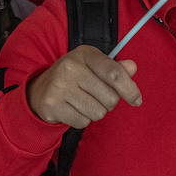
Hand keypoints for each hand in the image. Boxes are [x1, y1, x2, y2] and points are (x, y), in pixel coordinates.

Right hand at [26, 45, 140, 127]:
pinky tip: (72, 108)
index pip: (114, 73)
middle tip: (95, 96)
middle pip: (110, 98)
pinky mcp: (52, 105)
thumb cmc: (74, 77)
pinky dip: (81, 119)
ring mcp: (60, 86)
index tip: (136, 100)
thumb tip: (132, 68)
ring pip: (98, 112)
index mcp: (85, 54)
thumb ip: (116, 69)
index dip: (129, 89)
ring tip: (82, 102)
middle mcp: (70, 67)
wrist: (40, 90)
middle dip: (108, 102)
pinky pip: (83, 122)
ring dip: (94, 111)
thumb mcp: (94, 67)